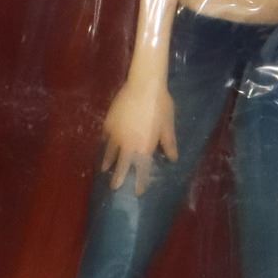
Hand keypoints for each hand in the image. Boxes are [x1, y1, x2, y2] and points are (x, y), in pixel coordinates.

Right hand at [101, 80, 176, 195]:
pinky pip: (106, 138)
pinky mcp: (108, 124)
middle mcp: (128, 145)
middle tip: (114, 187)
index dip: (139, 183)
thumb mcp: (168, 126)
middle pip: (121, 166)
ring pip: (109, 153)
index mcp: (144, 148)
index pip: (141, 171)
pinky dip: (105, 144)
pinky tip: (105, 145)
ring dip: (108, 163)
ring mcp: (115, 135)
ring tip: (105, 169)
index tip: (138, 192)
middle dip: (118, 179)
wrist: (143, 85)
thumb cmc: (160, 106)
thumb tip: (172, 159)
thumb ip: (169, 144)